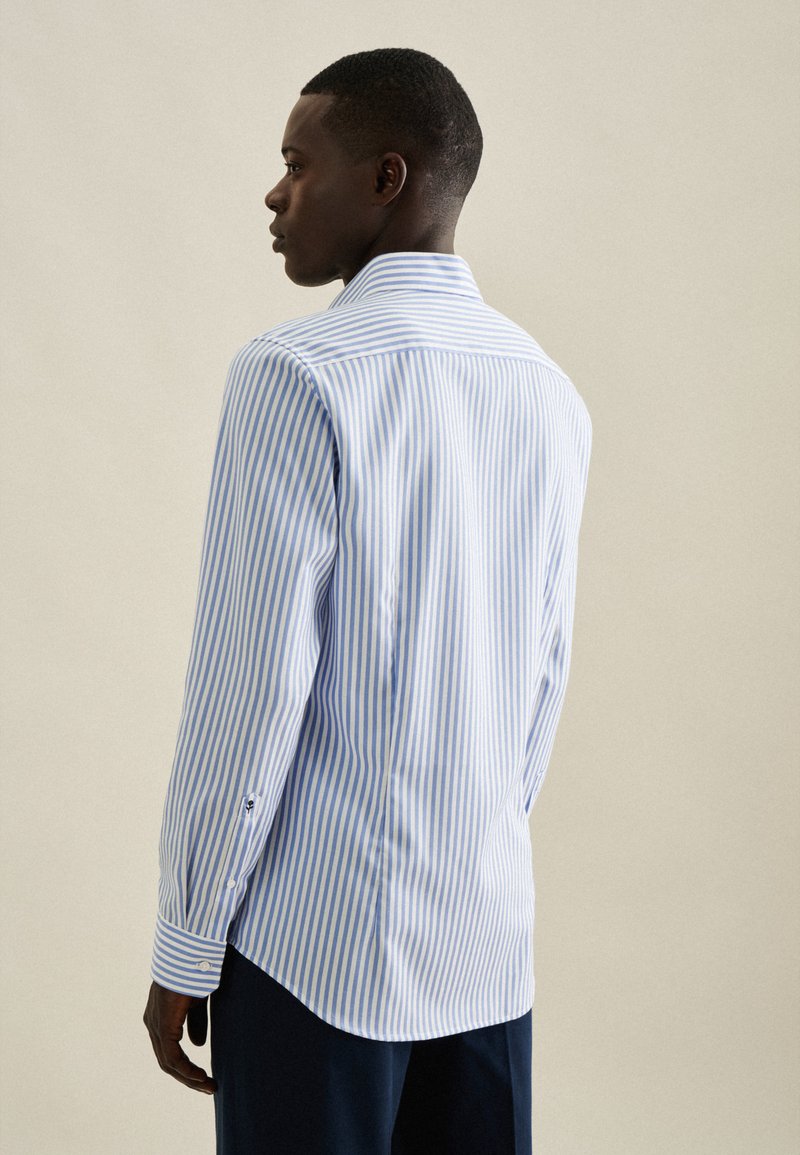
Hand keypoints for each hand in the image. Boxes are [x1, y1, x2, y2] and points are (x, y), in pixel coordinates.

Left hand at [143, 980, 217, 1094]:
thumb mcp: (197, 1001)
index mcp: (159, 1016)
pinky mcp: (163, 1026)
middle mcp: (153, 1023)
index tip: (204, 1076)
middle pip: (167, 1061)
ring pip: (169, 1063)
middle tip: (208, 1086)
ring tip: (208, 1085)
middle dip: (188, 1077)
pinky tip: (201, 1076)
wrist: (189, 954)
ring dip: (189, 1078)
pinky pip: (173, 1057)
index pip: (169, 1049)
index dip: (186, 1065)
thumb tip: (196, 1044)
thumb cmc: (194, 971)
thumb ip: (196, 1022)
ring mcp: (156, 1025)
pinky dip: (187, 1070)